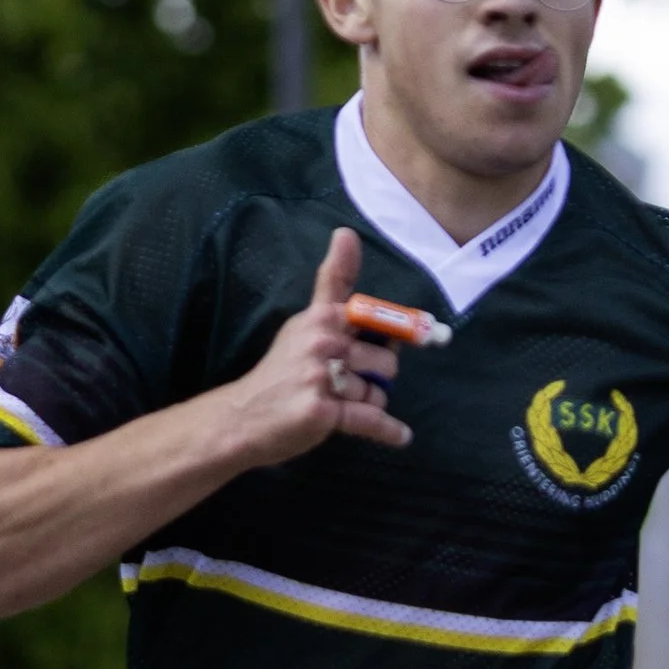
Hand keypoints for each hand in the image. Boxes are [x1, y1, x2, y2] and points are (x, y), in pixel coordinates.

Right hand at [218, 227, 410, 466]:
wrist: (241, 417)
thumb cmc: (280, 371)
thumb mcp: (305, 322)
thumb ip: (333, 282)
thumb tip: (347, 233)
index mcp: (322, 317)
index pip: (377, 319)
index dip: (400, 332)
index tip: (427, 335)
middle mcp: (322, 342)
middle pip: (385, 361)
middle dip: (377, 377)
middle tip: (349, 384)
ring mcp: (321, 377)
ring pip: (377, 391)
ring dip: (370, 403)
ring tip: (344, 405)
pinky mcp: (322, 412)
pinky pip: (371, 420)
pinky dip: (388, 431)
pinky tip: (399, 436)